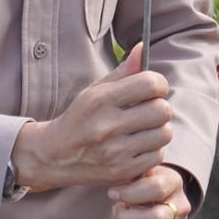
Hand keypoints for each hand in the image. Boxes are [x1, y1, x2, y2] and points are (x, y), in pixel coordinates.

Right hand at [13, 48, 172, 191]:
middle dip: (160, 107)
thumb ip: (123, 71)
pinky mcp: (122, 171)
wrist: (54, 156)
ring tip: (144, 129)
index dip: (159, 84)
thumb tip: (142, 47)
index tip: (154, 89)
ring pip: (164, 134)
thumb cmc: (80, 118)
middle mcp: (108, 126)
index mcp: (101, 100)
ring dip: (158, 130)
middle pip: (162, 110)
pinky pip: (157, 156)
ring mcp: (115, 151)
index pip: (150, 84)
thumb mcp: (95, 91)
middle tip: (149, 110)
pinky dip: (152, 151)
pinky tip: (137, 147)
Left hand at [104, 166, 191, 218]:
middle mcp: (181, 207)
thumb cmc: (143, 181)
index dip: (130, 193)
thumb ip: (132, 173)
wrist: (160, 194)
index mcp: (174, 183)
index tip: (111, 193)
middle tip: (113, 213)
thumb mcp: (141, 171)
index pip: (157, 189)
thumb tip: (117, 178)